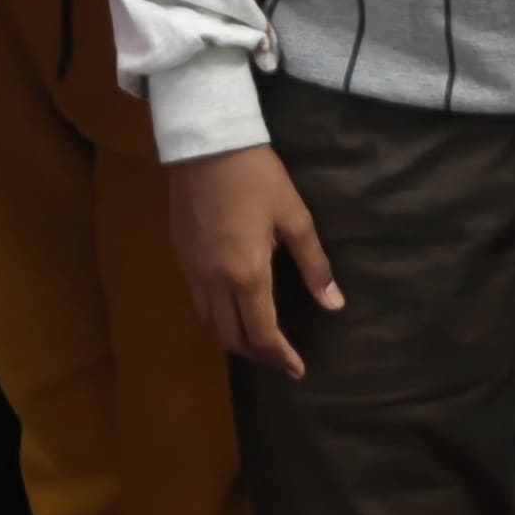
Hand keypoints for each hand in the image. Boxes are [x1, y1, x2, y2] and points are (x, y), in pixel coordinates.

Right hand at [164, 145, 342, 377]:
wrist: (205, 144)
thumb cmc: (256, 177)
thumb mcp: (294, 216)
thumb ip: (314, 264)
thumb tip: (333, 305)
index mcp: (246, 276)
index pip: (262, 334)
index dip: (281, 357)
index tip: (298, 369)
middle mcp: (215, 283)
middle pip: (232, 338)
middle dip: (258, 354)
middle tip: (280, 356)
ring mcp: (193, 271)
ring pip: (210, 325)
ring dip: (234, 338)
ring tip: (257, 337)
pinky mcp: (181, 257)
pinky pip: (198, 303)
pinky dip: (216, 317)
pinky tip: (232, 306)